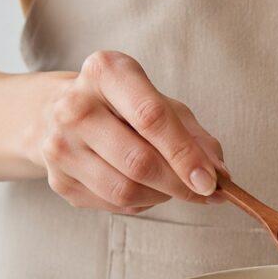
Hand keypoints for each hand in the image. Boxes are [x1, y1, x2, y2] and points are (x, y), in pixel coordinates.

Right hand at [35, 50, 225, 213]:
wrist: (59, 112)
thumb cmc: (125, 106)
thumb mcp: (165, 105)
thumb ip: (196, 137)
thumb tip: (219, 175)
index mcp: (107, 73)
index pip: (151, 117)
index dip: (185, 154)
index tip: (212, 181)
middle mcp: (75, 106)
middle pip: (139, 161)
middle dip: (181, 184)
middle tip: (206, 192)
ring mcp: (60, 145)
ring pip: (125, 190)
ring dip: (162, 196)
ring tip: (173, 185)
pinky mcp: (57, 179)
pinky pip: (113, 205)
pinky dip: (142, 203)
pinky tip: (146, 188)